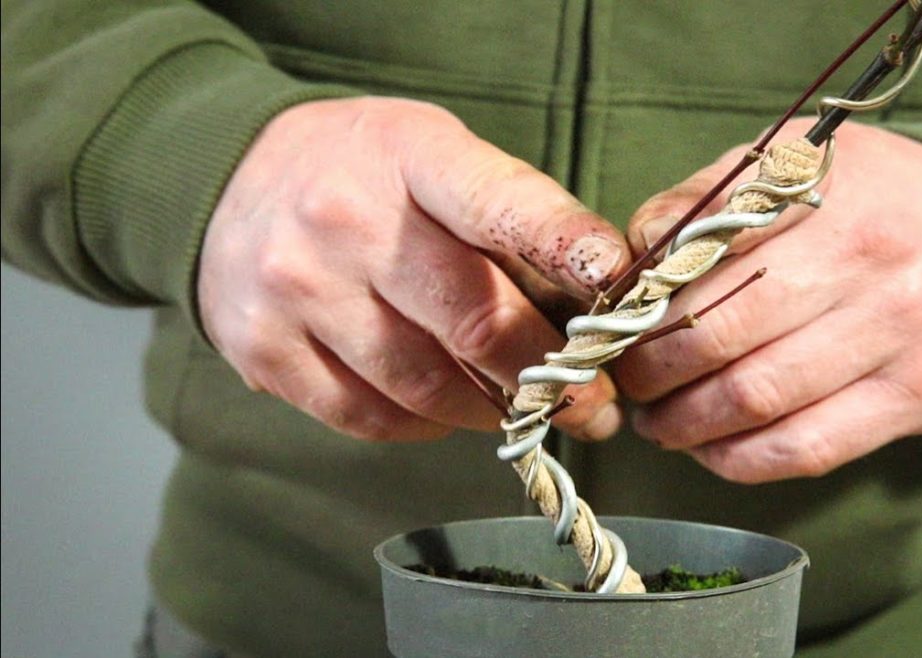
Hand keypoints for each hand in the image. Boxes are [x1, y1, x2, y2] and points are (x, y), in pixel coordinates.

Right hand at [198, 97, 629, 441]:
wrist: (225, 178)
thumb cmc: (362, 170)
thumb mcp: (434, 155)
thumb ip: (506, 220)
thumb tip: (589, 308)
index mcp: (407, 156)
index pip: (500, 204)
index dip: (564, 244)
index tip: (613, 281)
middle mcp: (346, 220)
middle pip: (474, 321)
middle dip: (550, 375)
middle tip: (592, 405)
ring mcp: (298, 289)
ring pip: (425, 386)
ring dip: (491, 410)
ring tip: (522, 410)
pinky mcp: (265, 350)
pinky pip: (369, 416)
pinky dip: (424, 426)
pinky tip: (445, 410)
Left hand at [613, 121, 921, 482]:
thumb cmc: (874, 197)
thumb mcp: (795, 162)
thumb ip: (708, 197)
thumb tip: (635, 252)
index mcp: (826, 197)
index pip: (700, 259)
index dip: (640, 303)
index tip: (614, 323)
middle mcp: (868, 268)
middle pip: (718, 337)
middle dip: (651, 370)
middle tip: (628, 378)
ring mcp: (897, 340)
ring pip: (755, 401)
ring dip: (684, 423)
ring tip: (658, 420)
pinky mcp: (915, 400)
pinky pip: (805, 449)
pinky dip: (739, 459)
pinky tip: (710, 448)